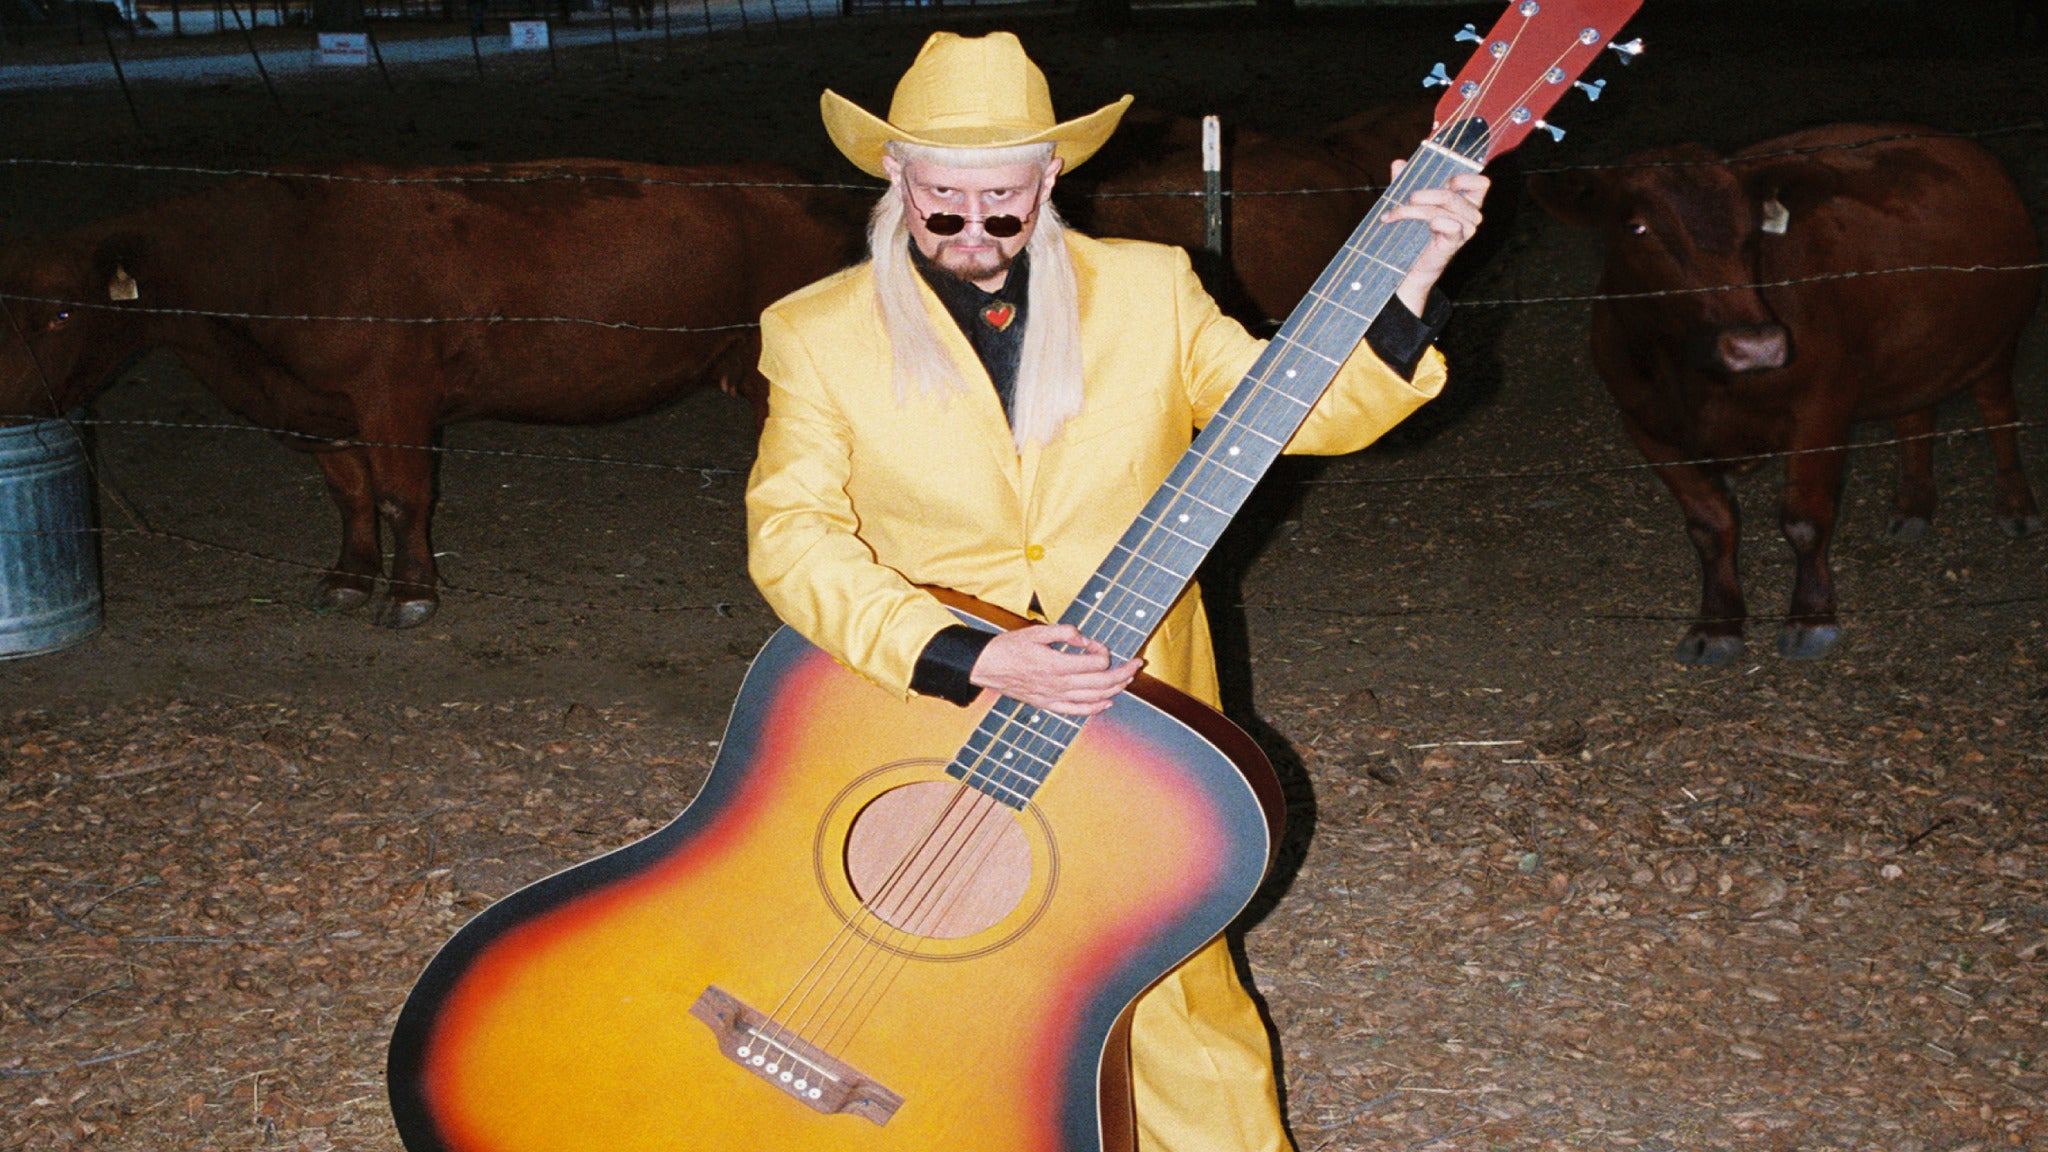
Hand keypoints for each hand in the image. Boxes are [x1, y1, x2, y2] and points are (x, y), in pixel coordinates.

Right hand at [969, 625, 1142, 715]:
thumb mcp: (1037, 631)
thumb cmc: (1009, 647)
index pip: (1096, 663)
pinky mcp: (1048, 705)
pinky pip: (1076, 711)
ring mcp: (1054, 697)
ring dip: (1115, 689)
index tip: (1098, 645)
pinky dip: (1095, 708)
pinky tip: (1107, 702)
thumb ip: (1064, 633)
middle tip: (1138, 663)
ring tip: (1128, 679)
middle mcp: (1059, 684)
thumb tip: (1085, 639)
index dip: (1104, 653)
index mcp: (1057, 664)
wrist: (986, 667)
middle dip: (1124, 673)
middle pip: (1102, 683)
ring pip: (1093, 698)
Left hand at [1381, 162, 1488, 315]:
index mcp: (1466, 201)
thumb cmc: (1414, 230)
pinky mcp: (1455, 243)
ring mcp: (1466, 230)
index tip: (1445, 179)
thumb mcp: (1409, 202)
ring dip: (1414, 210)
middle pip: (1451, 194)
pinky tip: (1425, 225)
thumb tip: (1398, 163)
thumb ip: (1406, 181)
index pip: (1480, 184)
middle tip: (1405, 198)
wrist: (1408, 265)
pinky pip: (1450, 225)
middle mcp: (1471, 215)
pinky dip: (1435, 222)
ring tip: (1393, 215)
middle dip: (1424, 193)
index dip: (1465, 178)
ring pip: (1442, 209)